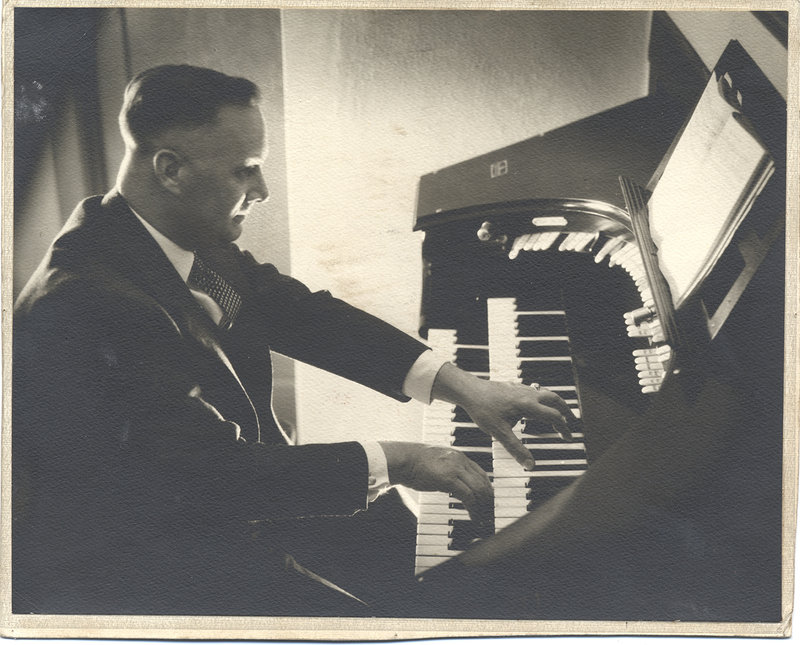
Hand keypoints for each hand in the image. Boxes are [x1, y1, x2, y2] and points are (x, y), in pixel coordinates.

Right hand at [380, 441, 492, 524]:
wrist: (402, 459)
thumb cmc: (413, 462)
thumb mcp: (437, 462)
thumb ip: (448, 469)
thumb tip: (454, 482)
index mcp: (458, 456)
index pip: (481, 472)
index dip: (487, 487)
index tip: (489, 499)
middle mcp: (460, 460)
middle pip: (483, 481)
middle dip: (489, 498)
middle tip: (490, 511)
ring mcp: (455, 469)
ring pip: (479, 489)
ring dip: (484, 506)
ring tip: (484, 517)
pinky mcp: (449, 479)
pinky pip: (468, 496)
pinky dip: (474, 509)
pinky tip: (474, 517)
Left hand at [431, 363, 577, 469]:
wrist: (469, 390)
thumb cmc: (483, 409)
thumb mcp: (499, 433)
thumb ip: (516, 449)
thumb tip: (530, 465)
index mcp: (528, 405)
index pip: (554, 416)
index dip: (563, 428)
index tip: (567, 437)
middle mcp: (528, 395)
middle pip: (555, 399)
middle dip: (566, 411)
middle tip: (572, 422)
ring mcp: (522, 389)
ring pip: (545, 393)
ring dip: (555, 403)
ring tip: (559, 413)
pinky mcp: (515, 388)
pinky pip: (535, 391)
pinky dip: (543, 399)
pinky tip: (537, 406)